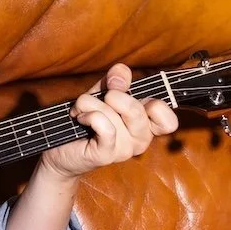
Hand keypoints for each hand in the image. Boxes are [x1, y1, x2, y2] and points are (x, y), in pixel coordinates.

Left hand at [39, 63, 178, 181]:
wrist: (61, 150)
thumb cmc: (86, 121)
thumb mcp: (103, 93)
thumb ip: (116, 80)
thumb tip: (120, 75)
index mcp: (146, 125)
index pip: (169, 122)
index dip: (156, 105)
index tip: (134, 97)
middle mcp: (140, 140)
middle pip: (138, 109)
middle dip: (114, 96)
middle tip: (102, 100)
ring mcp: (125, 150)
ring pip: (113, 114)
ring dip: (91, 104)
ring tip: (83, 111)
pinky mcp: (106, 154)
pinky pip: (103, 125)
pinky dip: (88, 114)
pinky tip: (81, 118)